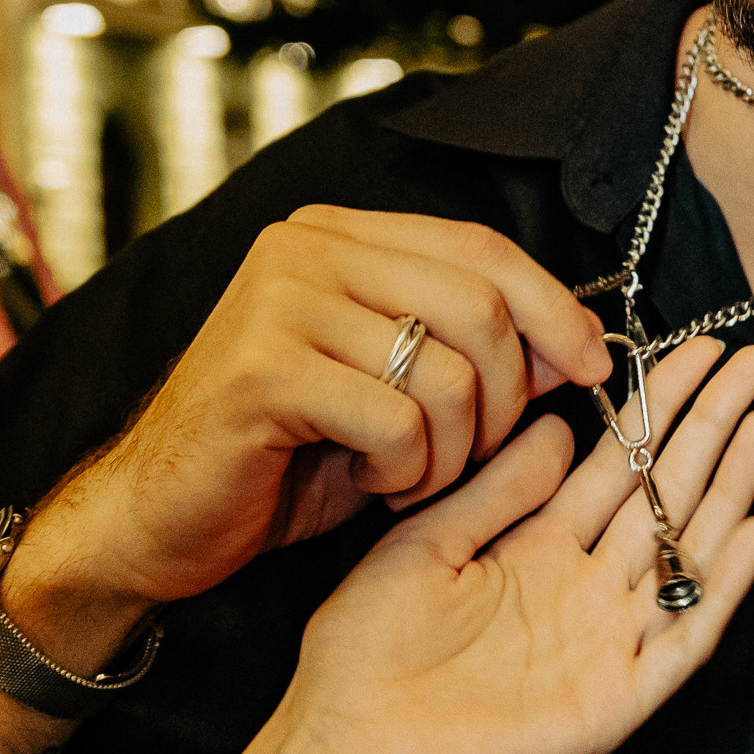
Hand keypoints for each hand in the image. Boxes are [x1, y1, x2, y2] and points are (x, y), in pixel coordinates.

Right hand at [15, 207, 616, 638]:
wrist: (161, 516)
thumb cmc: (286, 457)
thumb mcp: (395, 391)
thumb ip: (473, 354)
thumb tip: (582, 345)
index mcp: (341, 237)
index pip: (483, 248)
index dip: (554, 307)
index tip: (592, 366)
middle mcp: (305, 250)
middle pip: (480, 305)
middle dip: (507, 398)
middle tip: (477, 454)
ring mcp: (278, 303)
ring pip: (446, 371)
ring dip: (454, 450)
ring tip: (413, 476)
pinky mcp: (261, 371)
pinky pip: (395, 421)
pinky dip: (406, 471)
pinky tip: (371, 484)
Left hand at [217, 339, 753, 753]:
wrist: (347, 750)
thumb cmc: (367, 655)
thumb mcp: (426, 543)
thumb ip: (499, 488)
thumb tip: (557, 425)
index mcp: (539, 552)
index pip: (619, 468)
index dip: (661, 412)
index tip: (698, 356)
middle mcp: (584, 593)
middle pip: (665, 498)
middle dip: (711, 429)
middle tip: (752, 365)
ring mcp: (605, 646)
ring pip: (686, 555)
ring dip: (728, 491)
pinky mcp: (613, 701)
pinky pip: (681, 640)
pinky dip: (719, 590)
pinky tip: (749, 531)